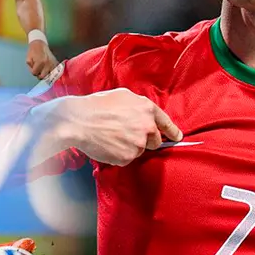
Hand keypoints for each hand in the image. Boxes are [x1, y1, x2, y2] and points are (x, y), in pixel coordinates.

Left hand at [27, 40, 57, 79]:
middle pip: (43, 76)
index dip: (33, 71)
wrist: (40, 44)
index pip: (35, 73)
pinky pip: (54, 71)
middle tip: (38, 71)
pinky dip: (50, 72)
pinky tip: (48, 69)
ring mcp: (53, 64)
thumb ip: (30, 67)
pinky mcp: (56, 63)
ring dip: (45, 73)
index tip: (34, 68)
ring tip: (43, 69)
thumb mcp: (28, 59)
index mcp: (40, 62)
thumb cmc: (33, 51)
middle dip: (39, 74)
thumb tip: (35, 73)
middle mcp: (48, 64)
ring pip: (49, 75)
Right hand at [39, 88, 181, 166]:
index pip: (166, 123)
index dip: (173, 132)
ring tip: (111, 137)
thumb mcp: (121, 96)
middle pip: (155, 141)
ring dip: (129, 147)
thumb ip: (138, 106)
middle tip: (127, 135)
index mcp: (147, 109)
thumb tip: (145, 114)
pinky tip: (107, 144)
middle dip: (145, 140)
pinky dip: (118, 155)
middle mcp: (146, 127)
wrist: (77, 121)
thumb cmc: (96, 105)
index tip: (177, 138)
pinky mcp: (127, 157)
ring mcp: (138, 144)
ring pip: (139, 150)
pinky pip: (126, 159)